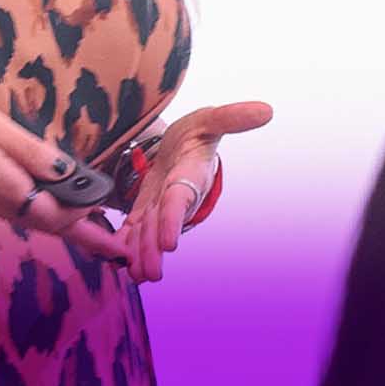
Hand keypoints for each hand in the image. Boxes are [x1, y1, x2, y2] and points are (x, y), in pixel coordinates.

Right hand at [0, 90, 129, 263]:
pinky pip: (16, 209)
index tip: (117, 229)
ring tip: (93, 225)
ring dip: (64, 223)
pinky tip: (49, 201)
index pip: (58, 216)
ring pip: (32, 218)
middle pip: (49, 224)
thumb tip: (68, 174)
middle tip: (117, 245)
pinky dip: (40, 210)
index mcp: (5, 188)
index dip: (88, 221)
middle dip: (84, 234)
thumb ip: (29, 151)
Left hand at [121, 100, 272, 282]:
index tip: (168, 242)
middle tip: (147, 272)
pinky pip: (135, 227)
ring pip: (148, 231)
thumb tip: (266, 111)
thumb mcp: (211, 119)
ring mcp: (160, 203)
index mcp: (190, 175)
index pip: (181, 199)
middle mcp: (176, 195)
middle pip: (162, 223)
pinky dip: (127, 242)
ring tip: (134, 275)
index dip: (173, 218)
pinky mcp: (146, 206)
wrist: (185, 142)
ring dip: (140, 252)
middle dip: (154, 248)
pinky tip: (118, 257)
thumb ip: (232, 117)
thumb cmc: (199, 131)